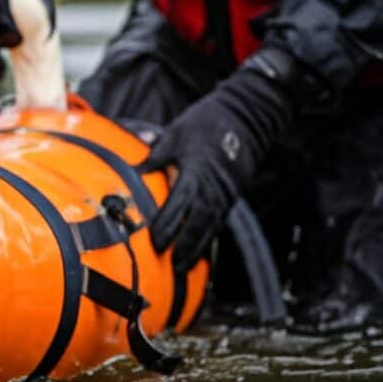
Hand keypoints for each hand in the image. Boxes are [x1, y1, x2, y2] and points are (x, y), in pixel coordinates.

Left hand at [143, 51, 297, 271]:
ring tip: (184, 267)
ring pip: (211, 225)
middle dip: (186, 246)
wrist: (246, 114)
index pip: (179, 205)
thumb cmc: (206, 122)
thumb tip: (136, 170)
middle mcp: (213, 186)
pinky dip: (209, 235)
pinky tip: (199, 249)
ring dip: (198, 247)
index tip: (156, 242)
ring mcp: (225, 191)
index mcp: (196, 171)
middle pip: (198, 223)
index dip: (168, 226)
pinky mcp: (232, 192)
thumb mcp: (175, 134)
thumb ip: (156, 155)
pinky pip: (219, 219)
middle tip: (173, 266)